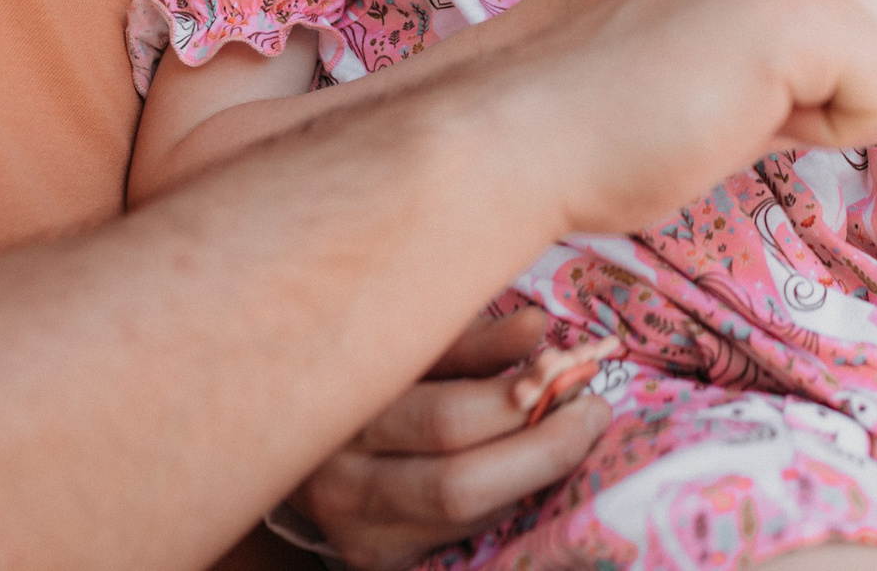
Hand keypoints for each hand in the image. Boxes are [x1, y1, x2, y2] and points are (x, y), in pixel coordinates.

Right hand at [289, 310, 606, 570]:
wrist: (285, 426)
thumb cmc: (369, 368)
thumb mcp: (411, 341)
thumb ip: (471, 341)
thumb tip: (537, 328)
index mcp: (346, 407)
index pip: (449, 420)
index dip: (526, 402)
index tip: (577, 374)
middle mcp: (337, 481)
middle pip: (459, 485)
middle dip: (544, 450)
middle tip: (591, 414)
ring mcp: (351, 532)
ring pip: (464, 520)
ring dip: (530, 481)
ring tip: (564, 437)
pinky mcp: (370, 559)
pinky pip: (456, 540)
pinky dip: (502, 505)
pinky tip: (522, 475)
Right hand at [522, 0, 876, 231]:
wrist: (521, 132)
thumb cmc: (602, 113)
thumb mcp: (708, 36)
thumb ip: (783, 17)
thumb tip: (867, 51)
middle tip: (793, 103)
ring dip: (866, 109)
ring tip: (762, 109)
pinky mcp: (795, 3)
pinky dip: (846, 131)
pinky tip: (761, 120)